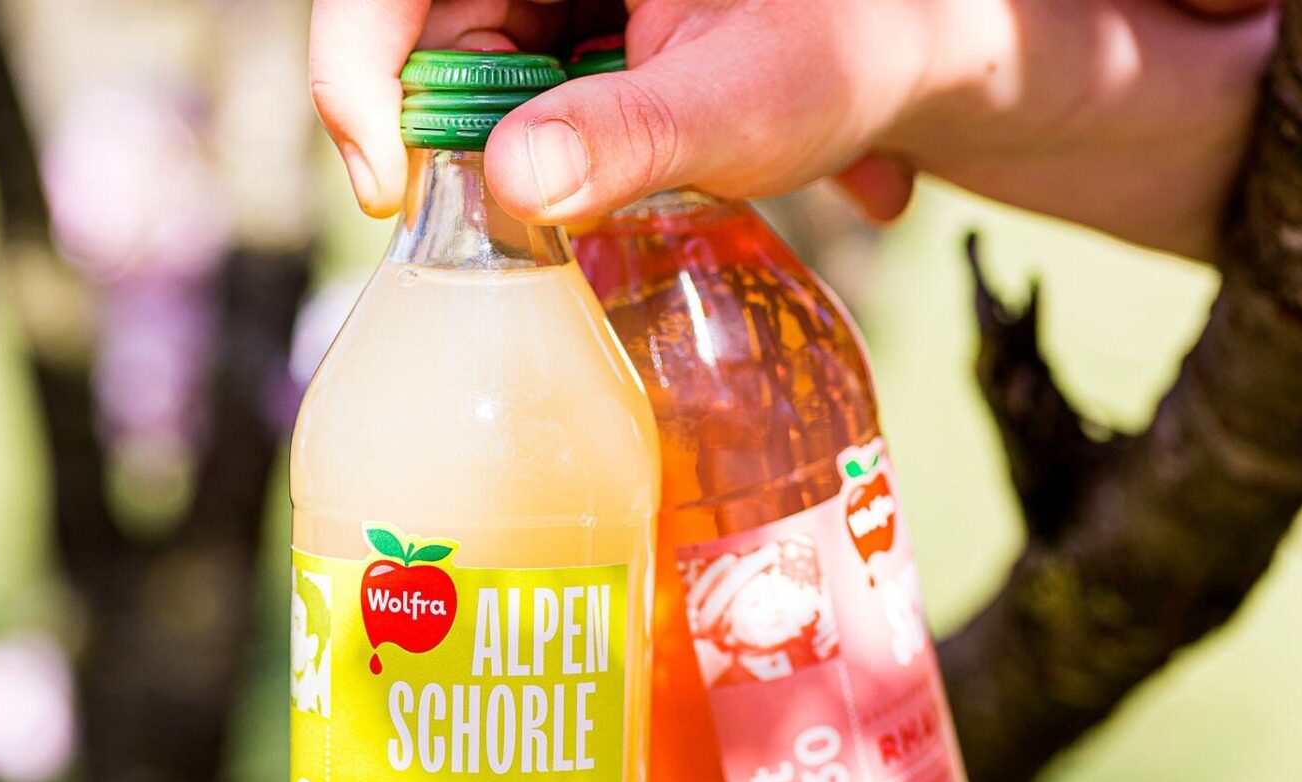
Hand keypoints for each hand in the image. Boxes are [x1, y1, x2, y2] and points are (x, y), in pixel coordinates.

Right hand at [309, 0, 1274, 256]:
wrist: (947, 42)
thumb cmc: (869, 36)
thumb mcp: (751, 95)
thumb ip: (626, 138)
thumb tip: (507, 191)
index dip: (354, 70)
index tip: (389, 189)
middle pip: (430, 33)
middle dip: (467, 145)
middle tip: (526, 235)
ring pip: (485, 74)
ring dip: (553, 161)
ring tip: (680, 184)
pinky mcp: (590, 25)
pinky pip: (537, 89)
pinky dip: (591, 154)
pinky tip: (686, 173)